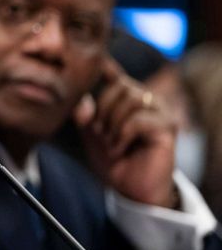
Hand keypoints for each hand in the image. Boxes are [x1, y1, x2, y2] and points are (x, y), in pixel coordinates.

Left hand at [73, 56, 177, 207]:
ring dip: (113, 123)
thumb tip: (82, 103)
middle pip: (121, 86)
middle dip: (104, 110)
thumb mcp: (91, 133)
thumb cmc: (113, 158)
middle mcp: (147, 101)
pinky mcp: (167, 128)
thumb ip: (84, 114)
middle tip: (101, 134)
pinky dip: (123, 134)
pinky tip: (119, 147)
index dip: (106, 66)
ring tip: (110, 142)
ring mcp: (160, 112)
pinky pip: (139, 119)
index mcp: (128, 99)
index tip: (98, 61)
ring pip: (131, 99)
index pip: (116, 76)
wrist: (130, 188)